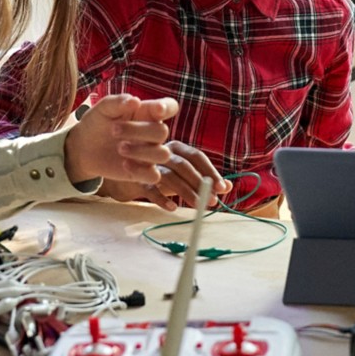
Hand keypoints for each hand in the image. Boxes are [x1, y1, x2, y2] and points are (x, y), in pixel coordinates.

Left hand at [63, 94, 177, 185]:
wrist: (83, 147)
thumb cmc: (97, 122)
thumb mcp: (104, 108)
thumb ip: (119, 102)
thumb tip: (135, 101)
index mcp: (147, 113)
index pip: (170, 107)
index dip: (168, 108)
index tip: (157, 109)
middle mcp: (152, 133)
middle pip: (162, 132)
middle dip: (139, 130)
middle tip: (113, 130)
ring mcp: (149, 153)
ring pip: (163, 154)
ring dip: (141, 151)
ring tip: (119, 148)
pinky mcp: (142, 172)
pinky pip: (154, 176)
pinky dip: (140, 170)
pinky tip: (124, 164)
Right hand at [94, 142, 231, 210]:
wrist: (126, 172)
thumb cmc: (161, 172)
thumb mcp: (183, 174)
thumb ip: (204, 178)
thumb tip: (228, 187)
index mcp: (177, 147)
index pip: (197, 156)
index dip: (210, 171)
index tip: (222, 188)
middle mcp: (163, 151)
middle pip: (184, 166)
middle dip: (200, 184)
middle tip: (212, 201)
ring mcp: (148, 163)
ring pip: (169, 177)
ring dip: (186, 193)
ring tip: (198, 207)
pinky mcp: (136, 177)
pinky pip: (150, 188)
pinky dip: (161, 198)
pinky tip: (172, 208)